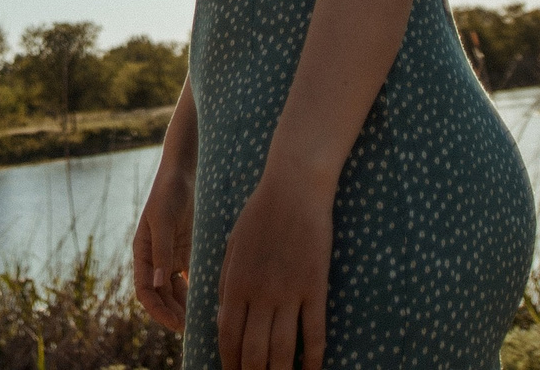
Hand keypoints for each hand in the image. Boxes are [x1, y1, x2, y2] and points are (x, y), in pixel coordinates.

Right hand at [132, 159, 194, 330]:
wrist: (183, 174)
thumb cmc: (168, 192)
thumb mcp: (163, 220)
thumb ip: (161, 251)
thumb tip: (158, 283)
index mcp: (142, 253)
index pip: (144, 290)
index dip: (156, 310)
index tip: (174, 323)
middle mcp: (154, 259)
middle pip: (159, 295)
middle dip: (171, 313)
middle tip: (189, 328)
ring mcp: (170, 257)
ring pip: (173, 290)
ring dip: (182, 305)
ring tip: (198, 319)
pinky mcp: (185, 252)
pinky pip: (187, 277)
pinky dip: (193, 290)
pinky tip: (206, 300)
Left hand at [216, 172, 332, 369]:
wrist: (293, 188)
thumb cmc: (259, 214)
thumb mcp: (232, 247)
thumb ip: (226, 285)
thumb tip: (223, 319)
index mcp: (235, 284)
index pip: (228, 337)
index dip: (229, 363)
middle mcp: (260, 293)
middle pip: (254, 351)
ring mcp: (289, 292)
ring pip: (283, 349)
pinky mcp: (316, 287)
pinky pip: (315, 332)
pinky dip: (312, 359)